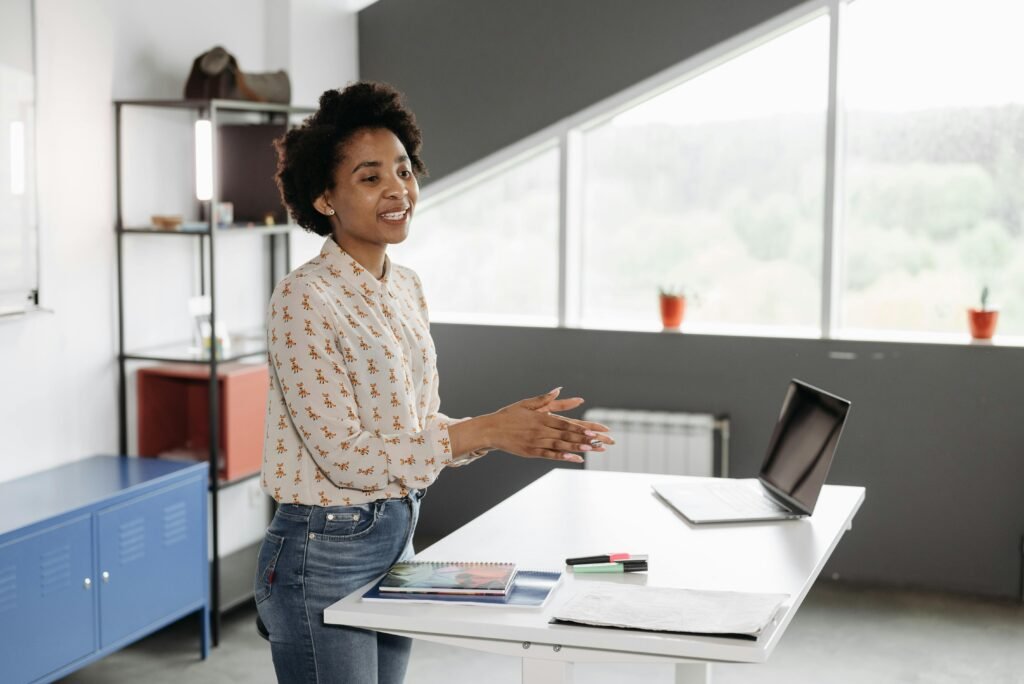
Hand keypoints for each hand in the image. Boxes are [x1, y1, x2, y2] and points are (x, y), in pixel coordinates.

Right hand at [482, 388, 614, 462]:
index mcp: (541, 417)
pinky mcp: (531, 452)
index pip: (565, 422)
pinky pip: (550, 455)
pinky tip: (575, 458)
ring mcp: (536, 442)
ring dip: (576, 447)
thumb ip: (544, 399)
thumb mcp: (526, 403)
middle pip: (566, 434)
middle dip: (584, 438)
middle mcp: (540, 430)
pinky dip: (563, 456)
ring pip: (560, 445)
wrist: (490, 429)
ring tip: (591, 449)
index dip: (580, 427)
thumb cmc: (509, 415)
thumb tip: (558, 389)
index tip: (594, 429)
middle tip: (600, 441)